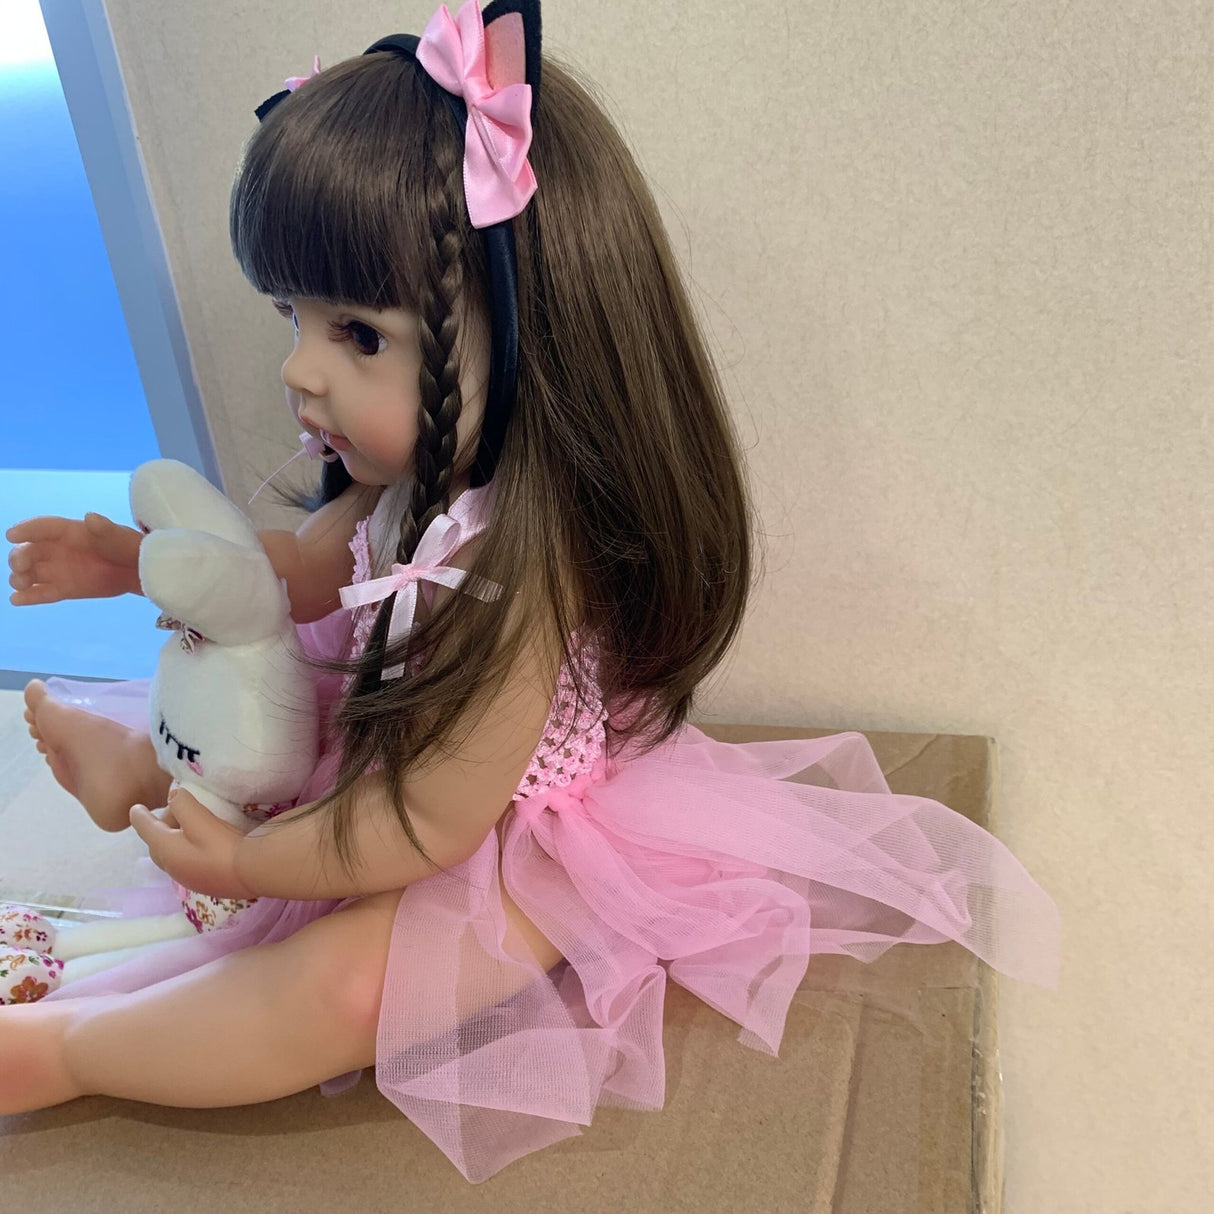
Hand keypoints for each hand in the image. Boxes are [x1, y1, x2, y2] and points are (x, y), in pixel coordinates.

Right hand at [7, 513, 143, 604]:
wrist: (138, 571)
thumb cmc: (127, 546)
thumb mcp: (118, 536)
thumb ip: (104, 529)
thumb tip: (91, 517)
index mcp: (68, 532)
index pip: (42, 528)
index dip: (26, 530)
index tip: (11, 535)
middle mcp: (57, 549)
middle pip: (29, 551)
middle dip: (19, 557)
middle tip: (20, 566)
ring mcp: (58, 570)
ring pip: (31, 573)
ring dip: (20, 578)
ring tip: (20, 584)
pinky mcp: (63, 589)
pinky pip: (42, 593)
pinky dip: (29, 597)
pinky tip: (16, 600)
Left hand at [130, 788, 255, 900]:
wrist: (252, 874)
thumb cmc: (223, 845)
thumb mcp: (201, 818)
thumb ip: (183, 805)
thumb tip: (174, 796)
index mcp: (166, 850)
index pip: (147, 830)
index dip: (140, 817)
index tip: (135, 808)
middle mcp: (173, 867)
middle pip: (157, 846)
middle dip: (158, 830)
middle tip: (170, 815)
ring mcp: (189, 878)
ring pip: (172, 857)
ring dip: (174, 842)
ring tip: (187, 829)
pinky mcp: (206, 883)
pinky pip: (187, 864)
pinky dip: (186, 852)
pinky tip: (201, 848)